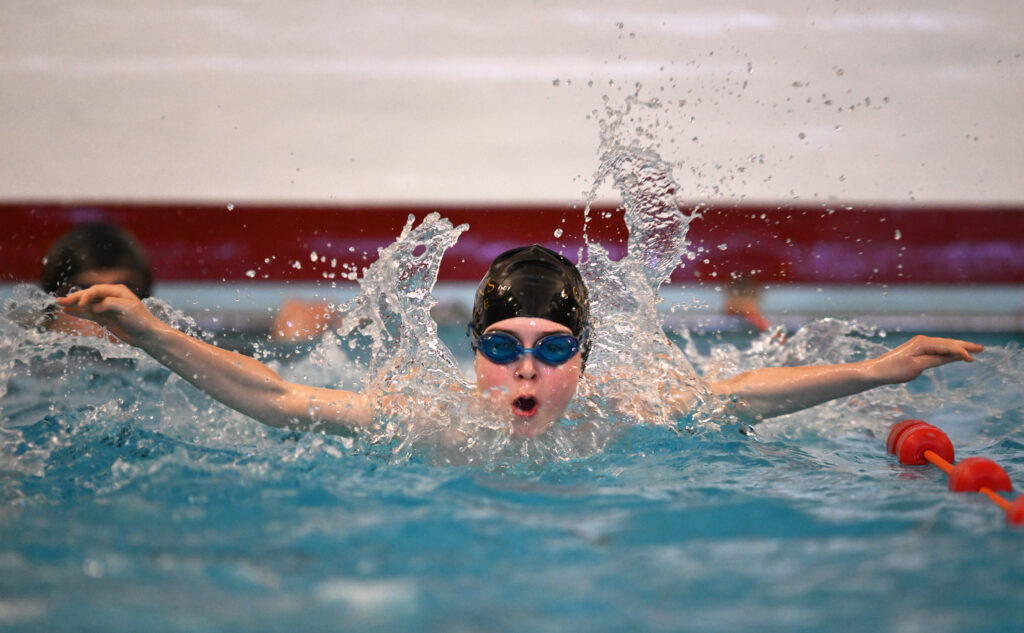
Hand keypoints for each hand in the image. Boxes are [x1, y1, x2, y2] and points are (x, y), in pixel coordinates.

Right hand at [55, 284, 162, 346]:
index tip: (80, 303)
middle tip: (59, 301)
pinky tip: (67, 310)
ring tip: (58, 303)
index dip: (86, 295)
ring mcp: (106, 308)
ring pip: (86, 304)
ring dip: (73, 304)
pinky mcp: (103, 318)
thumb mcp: (127, 310)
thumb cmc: (141, 320)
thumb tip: (93, 306)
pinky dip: (78, 312)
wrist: (147, 335)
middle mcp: (110, 297)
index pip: (97, 290)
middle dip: (75, 298)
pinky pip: (88, 313)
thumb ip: (109, 305)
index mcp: (117, 291)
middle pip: (89, 295)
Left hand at [866, 335, 982, 384]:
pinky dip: (949, 351)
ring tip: (973, 349)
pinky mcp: (917, 350)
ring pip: (944, 345)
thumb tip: (953, 356)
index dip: (961, 352)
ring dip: (959, 347)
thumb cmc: (895, 370)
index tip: (972, 359)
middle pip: (948, 343)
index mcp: (923, 343)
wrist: (876, 370)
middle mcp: (923, 340)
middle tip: (981, 348)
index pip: (947, 347)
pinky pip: (938, 349)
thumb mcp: (918, 367)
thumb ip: (936, 360)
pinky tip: (956, 353)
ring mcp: (920, 344)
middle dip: (965, 346)